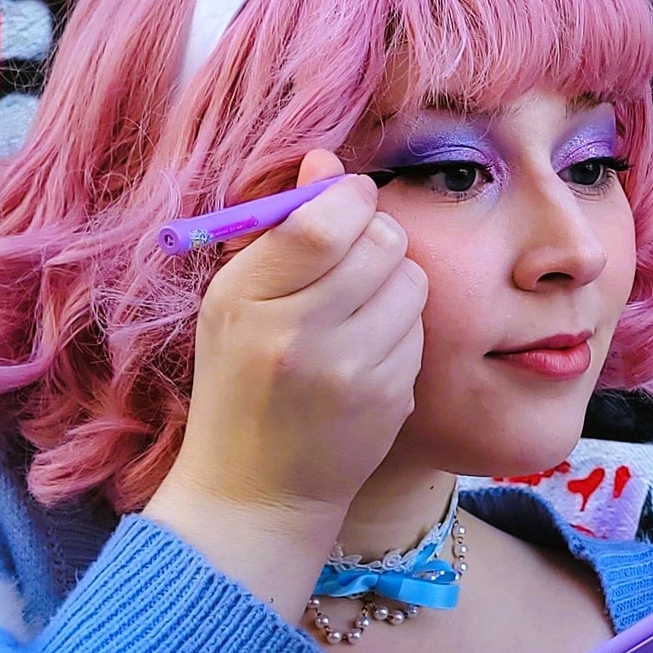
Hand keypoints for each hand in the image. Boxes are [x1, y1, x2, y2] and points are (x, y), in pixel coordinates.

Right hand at [145, 152, 426, 617]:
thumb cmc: (238, 384)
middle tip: (356, 253)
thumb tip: (327, 160)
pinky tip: (368, 349)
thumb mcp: (232, 304)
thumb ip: (279, 231)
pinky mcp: (390, 398)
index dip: (348, 196)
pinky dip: (401, 328)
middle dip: (377, 234)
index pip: (324, 220)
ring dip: (394, 280)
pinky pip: (420, 330)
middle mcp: (299, 335)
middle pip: (381, 241)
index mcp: (247, 300)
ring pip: (411, 281)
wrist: (256, 492)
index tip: (348, 200)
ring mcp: (350, 371)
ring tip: (359, 306)